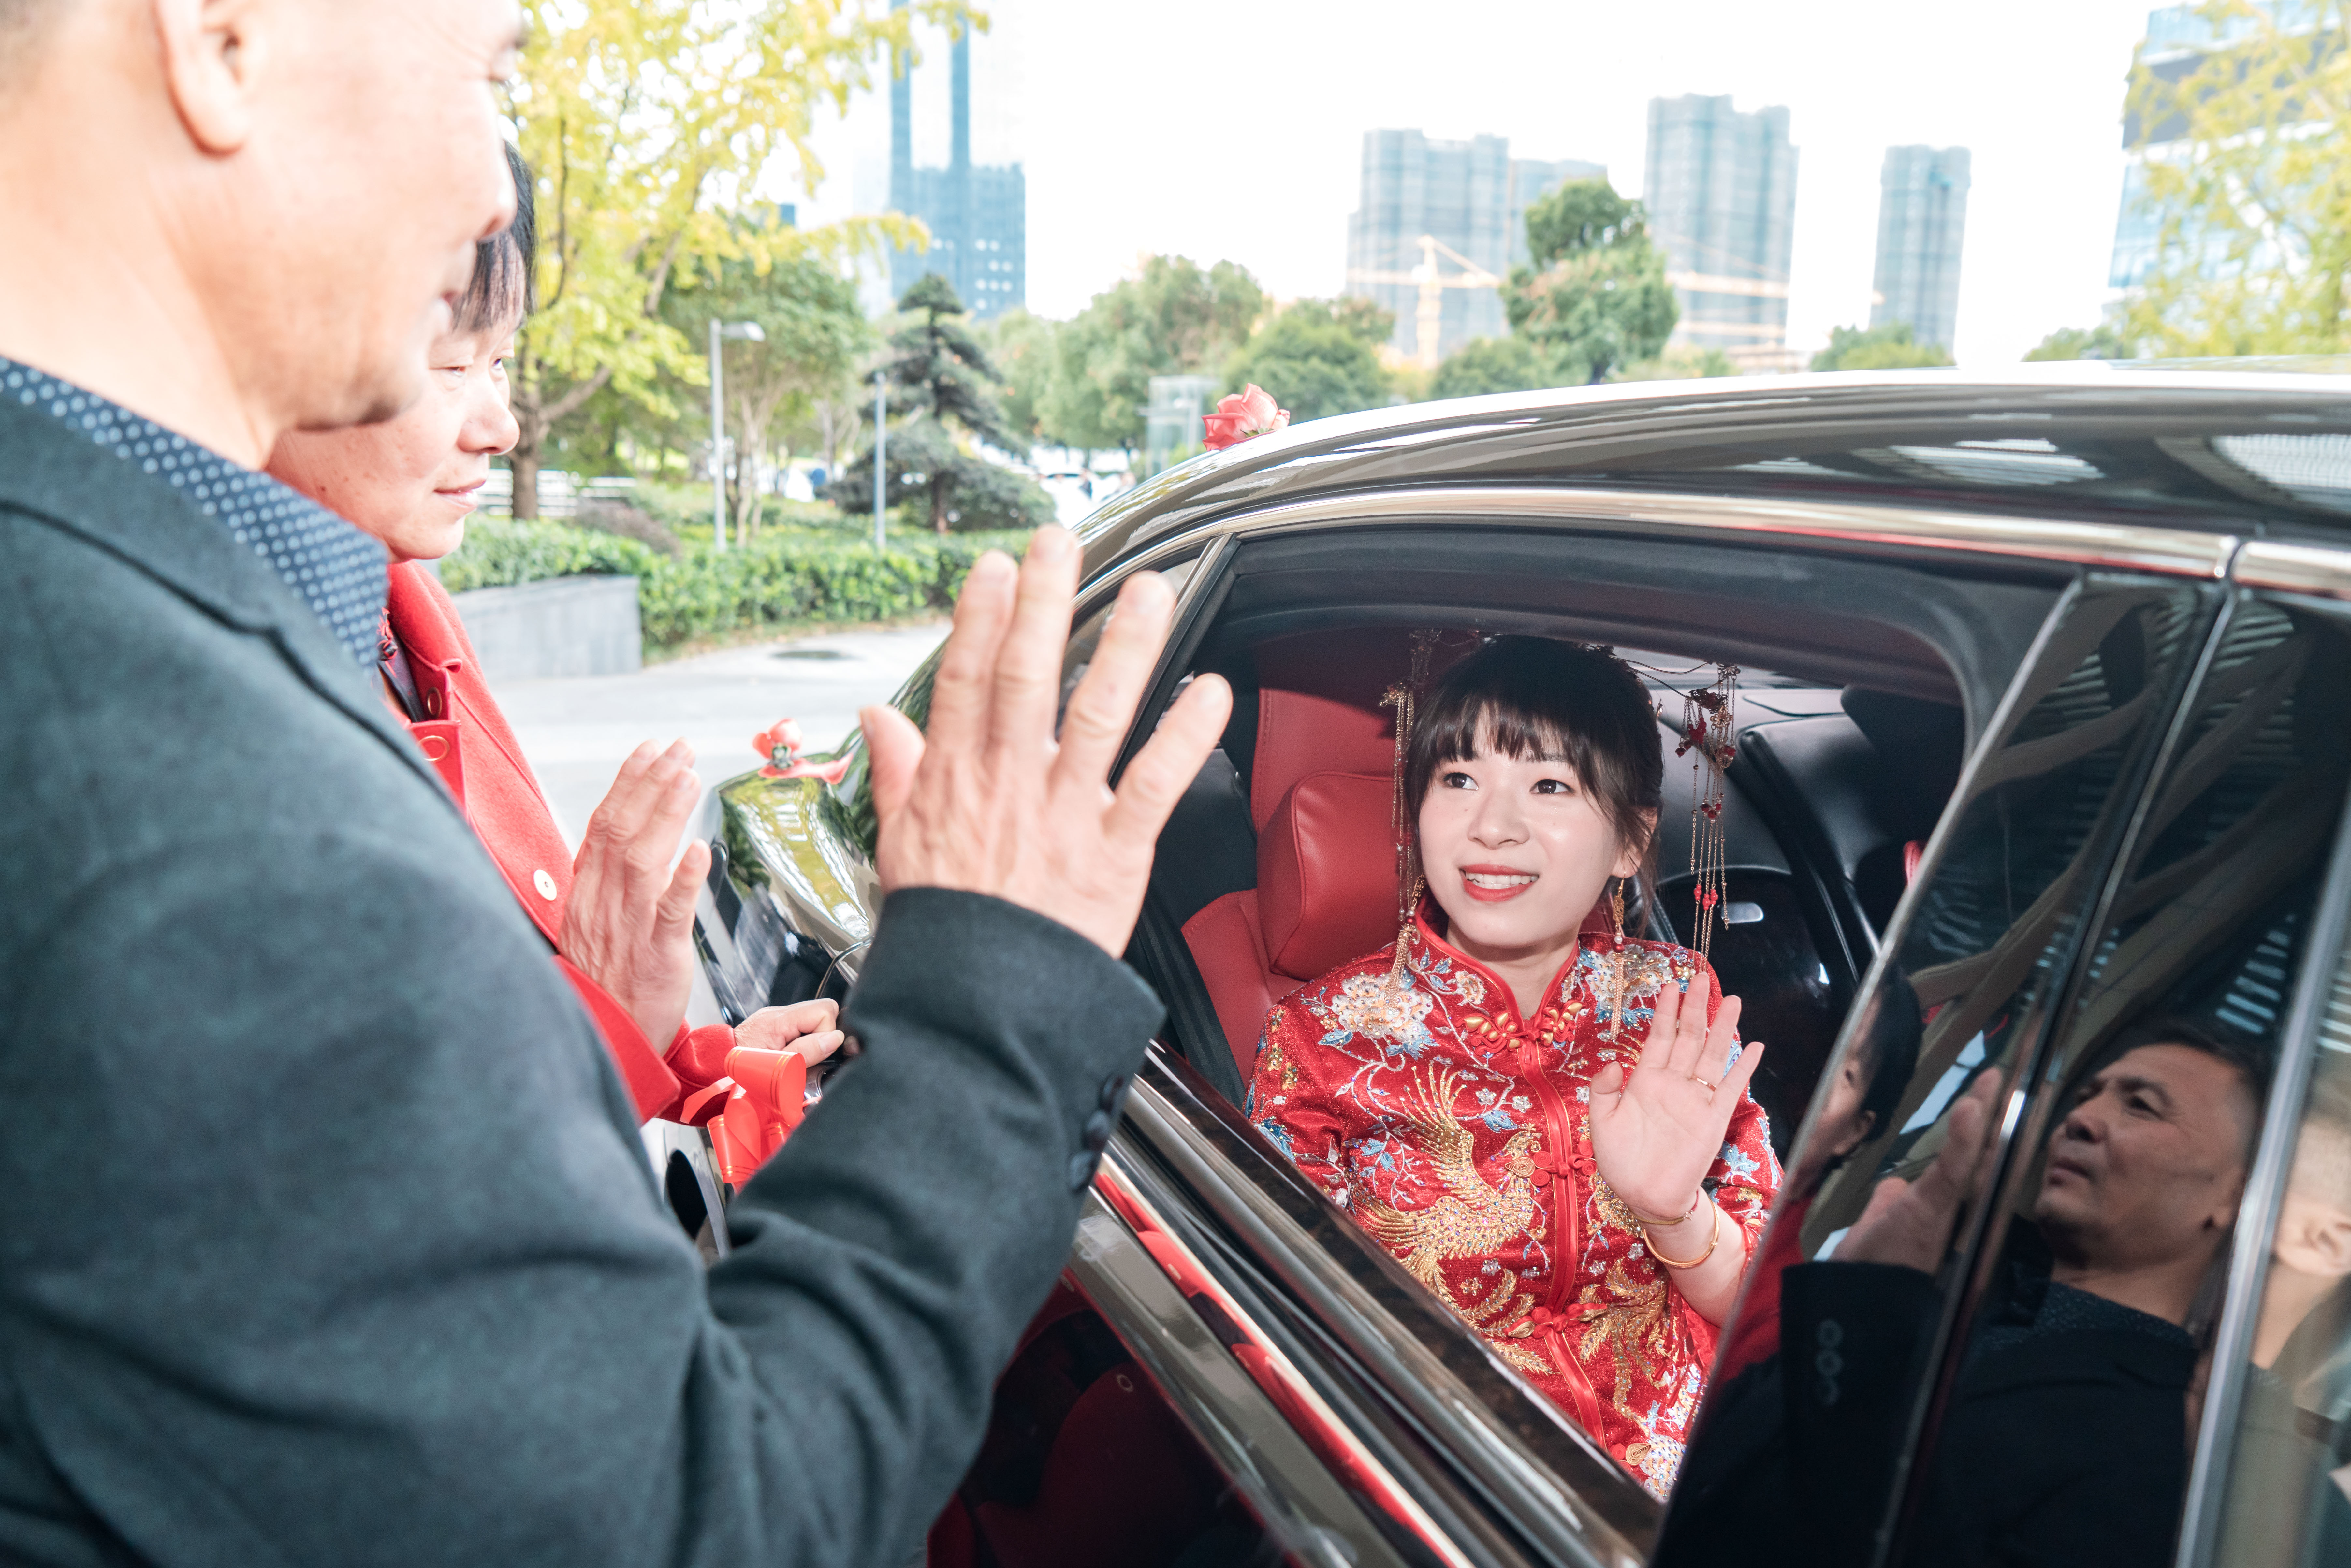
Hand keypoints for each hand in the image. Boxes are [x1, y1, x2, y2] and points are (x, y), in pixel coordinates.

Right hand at [561, 738, 708, 1050]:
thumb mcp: (592, 924)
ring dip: (666, 814)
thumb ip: (606, 882)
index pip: (605, 824)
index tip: (650, 750)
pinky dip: (682, 880)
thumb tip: (624, 840)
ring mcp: (628, 927)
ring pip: (644, 859)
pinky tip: (698, 850)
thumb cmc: (605, 983)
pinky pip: (668, 913)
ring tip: (689, 777)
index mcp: (587, 893)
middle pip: (623, 829)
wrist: (604, 1037)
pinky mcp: (655, 955)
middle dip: (651, 783)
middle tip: (680, 748)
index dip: (627, 784)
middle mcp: (603, 902)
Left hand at [736, 999, 844, 1067]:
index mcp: (779, 1020)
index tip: (815, 1054)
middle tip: (807, 1054)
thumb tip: (835, 1039)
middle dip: (823, 1034)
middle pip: (823, 1010)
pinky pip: (801, 1025)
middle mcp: (778, 1012)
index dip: (826, 1034)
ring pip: (814, 1018)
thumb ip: (807, 1051)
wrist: (715, 1067)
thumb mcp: (779, 1066)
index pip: (824, 1011)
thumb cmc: (741, 1071)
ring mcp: (777, 1016)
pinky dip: (802, 1039)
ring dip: (812, 1038)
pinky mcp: (775, 1023)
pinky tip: (792, 1051)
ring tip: (798, 1055)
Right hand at [861, 527, 1232, 955]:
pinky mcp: (1112, 854)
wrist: (975, 1006)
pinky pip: (1152, 784)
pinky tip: (1208, 690)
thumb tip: (875, 715)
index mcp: (956, 780)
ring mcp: (1062, 815)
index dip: (980, 619)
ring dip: (1126, 647)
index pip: (966, 681)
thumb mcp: (899, 843)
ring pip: (1097, 715)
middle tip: (1062, 542)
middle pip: (1027, 676)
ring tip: (1149, 589)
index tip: (996, 568)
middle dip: (1046, 603)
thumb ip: (895, 771)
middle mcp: (1009, 784)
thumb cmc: (945, 927)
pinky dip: (1183, 736)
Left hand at [1588, 968, 1763, 1220]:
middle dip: (1695, 1008)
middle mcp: (1673, 1084)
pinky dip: (1743, 1067)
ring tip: (1733, 1000)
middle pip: (1687, 1037)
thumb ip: (1603, 1090)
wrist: (1645, 1197)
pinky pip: (1730, 1087)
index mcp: (1645, 1081)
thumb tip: (1613, 1062)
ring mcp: (1695, 1100)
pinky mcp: (1713, 1119)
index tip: (1671, 984)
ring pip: (1711, 1055)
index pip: (1659, 1037)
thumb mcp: (1601, 1123)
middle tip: (1701, 978)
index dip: (1666, 1011)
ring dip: (1722, 1028)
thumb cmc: (1621, 1162)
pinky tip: (1755, 1046)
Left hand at [1837, 1069, 2001, 1273]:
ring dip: (1981, 1116)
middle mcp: (1950, 1216)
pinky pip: (1952, 1170)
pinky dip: (1966, 1138)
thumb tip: (1894, 1187)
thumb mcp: (1877, 1230)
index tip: (1988, 1099)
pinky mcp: (1930, 1213)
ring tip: (1992, 1080)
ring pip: (1971, 1159)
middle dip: (1991, 1118)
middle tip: (2002, 1078)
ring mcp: (1943, 1213)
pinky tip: (1973, 1106)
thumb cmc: (1869, 1272)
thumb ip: (1890, 1204)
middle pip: (1977, 1158)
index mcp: (1938, 1217)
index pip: (1966, 1166)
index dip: (1980, 1133)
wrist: (1857, 1307)